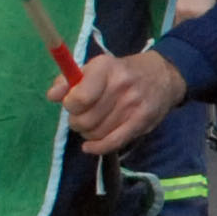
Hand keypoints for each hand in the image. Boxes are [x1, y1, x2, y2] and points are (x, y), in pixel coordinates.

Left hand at [50, 45, 187, 155]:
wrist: (164, 75)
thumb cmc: (122, 72)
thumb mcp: (96, 68)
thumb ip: (70, 80)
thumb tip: (52, 96)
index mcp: (105, 67)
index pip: (79, 98)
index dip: (70, 105)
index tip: (72, 104)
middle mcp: (120, 85)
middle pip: (85, 119)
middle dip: (77, 122)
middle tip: (82, 116)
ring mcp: (133, 105)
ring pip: (96, 133)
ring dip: (88, 133)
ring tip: (92, 125)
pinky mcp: (142, 122)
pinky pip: (112, 143)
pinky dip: (97, 148)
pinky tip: (90, 146)